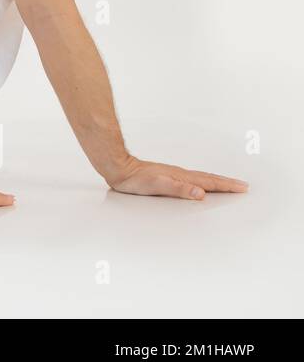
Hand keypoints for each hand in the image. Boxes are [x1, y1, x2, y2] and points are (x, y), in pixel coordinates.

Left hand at [104, 155, 248, 199]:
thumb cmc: (135, 179)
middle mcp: (180, 175)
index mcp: (182, 178)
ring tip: (227, 185)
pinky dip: (201, 182)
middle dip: (226, 183)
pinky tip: (199, 185)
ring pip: (200, 178)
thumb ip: (179, 189)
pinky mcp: (167, 177)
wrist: (118, 168)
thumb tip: (201, 193)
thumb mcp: (158, 186)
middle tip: (243, 186)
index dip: (226, 186)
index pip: (209, 182)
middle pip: (208, 179)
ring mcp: (174, 175)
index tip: (242, 187)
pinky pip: (190, 180)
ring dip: (216, 182)